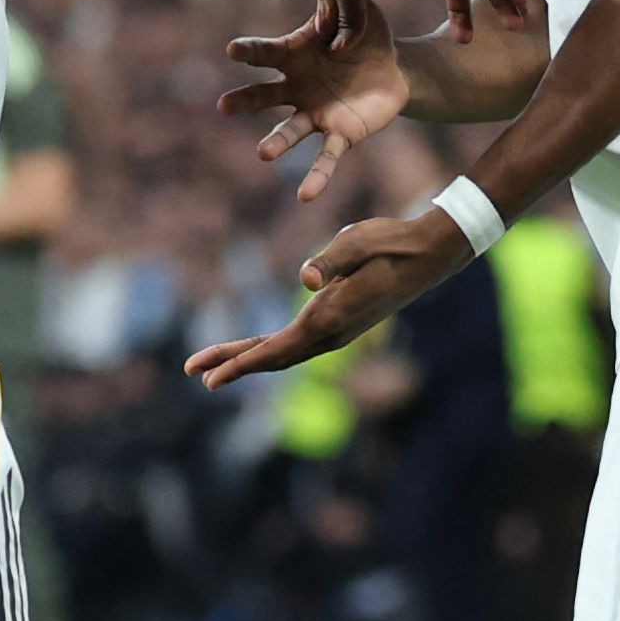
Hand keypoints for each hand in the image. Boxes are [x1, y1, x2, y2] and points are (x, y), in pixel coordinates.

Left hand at [185, 207, 466, 388]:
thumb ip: (329, 262)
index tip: (208, 378)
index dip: (238, 364)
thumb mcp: (356, 242)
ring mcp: (336, 333)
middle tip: (192, 371)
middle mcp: (331, 334)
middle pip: (271, 357)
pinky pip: (295, 344)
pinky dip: (268, 350)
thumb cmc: (389, 243)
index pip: (273, 350)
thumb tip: (305, 280)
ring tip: (212, 367)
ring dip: (247, 358)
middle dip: (231, 364)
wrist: (427, 254)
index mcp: (328, 319)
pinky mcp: (340, 324)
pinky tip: (255, 349)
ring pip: (282, 353)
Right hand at [221, 0, 409, 204]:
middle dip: (245, 101)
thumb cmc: (367, 34)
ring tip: (263, 153)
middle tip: (224, 107)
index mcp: (294, 56)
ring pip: (290, 129)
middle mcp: (296, 88)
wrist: (394, 69)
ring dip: (276, 142)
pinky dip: (317, 177)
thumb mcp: (359, 8)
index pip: (267, 54)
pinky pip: (326, 158)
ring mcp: (315, 114)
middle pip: (265, 96)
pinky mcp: (340, 135)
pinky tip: (305, 195)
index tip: (233, 50)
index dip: (250, 52)